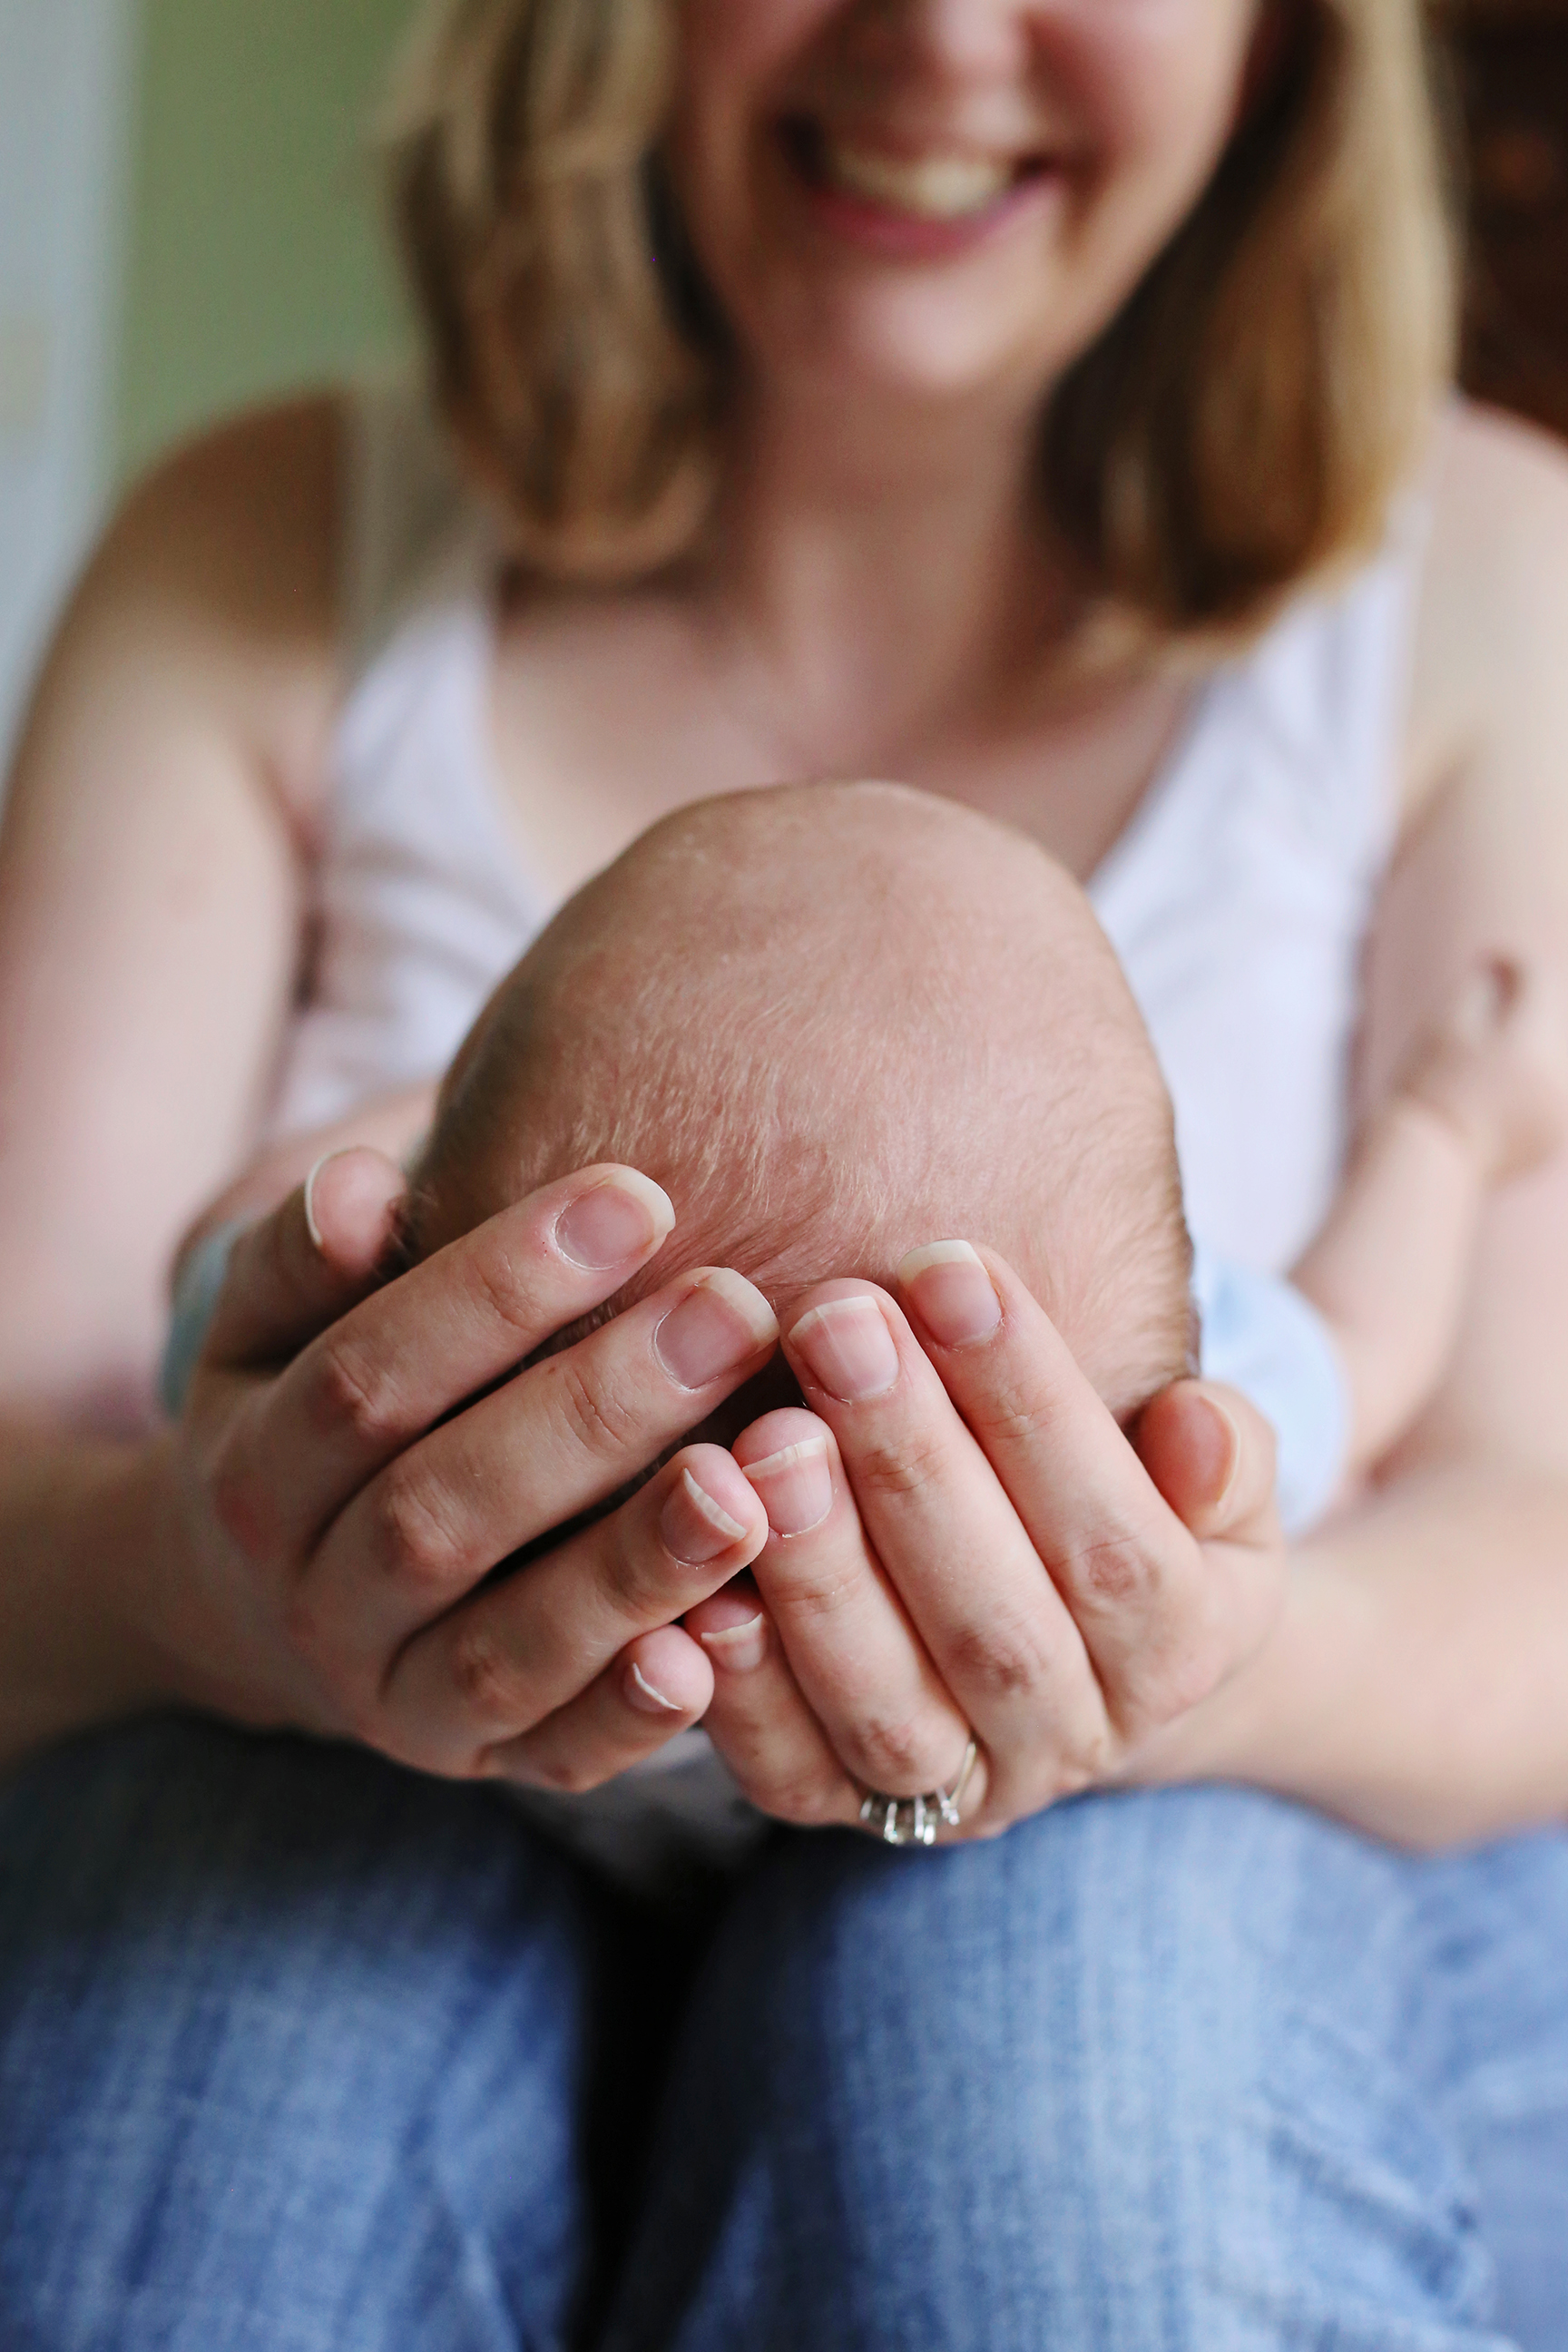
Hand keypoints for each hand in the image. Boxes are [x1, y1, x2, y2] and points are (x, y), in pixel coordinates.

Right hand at [155, 1150, 778, 1785]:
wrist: (268, 1603)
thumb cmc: (318, 1410)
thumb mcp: (273, 1329)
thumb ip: (309, 1254)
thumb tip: (360, 1187)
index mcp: (254, 1471)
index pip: (369, 1379)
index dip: (496, 1289)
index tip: (639, 1197)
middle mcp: (314, 1600)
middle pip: (443, 1511)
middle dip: (593, 1409)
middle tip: (734, 1308)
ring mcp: (396, 1701)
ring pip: (506, 1648)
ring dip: (631, 1568)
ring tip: (751, 1478)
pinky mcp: (488, 1768)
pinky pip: (561, 1757)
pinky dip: (635, 1716)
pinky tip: (721, 1650)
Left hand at [687, 1244, 1283, 1835]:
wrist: (1068, 1654)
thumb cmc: (1123, 1511)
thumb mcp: (1212, 1488)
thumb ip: (1228, 1455)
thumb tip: (1195, 1423)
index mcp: (1180, 1655)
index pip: (1117, 1541)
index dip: (1037, 1407)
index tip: (951, 1270)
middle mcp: (1071, 1742)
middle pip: (997, 1625)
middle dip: (912, 1464)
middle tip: (835, 1322)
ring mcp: (952, 1793)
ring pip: (888, 1710)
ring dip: (822, 1576)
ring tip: (762, 1441)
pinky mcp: (835, 1809)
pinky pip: (783, 1772)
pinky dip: (734, 1691)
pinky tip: (688, 1592)